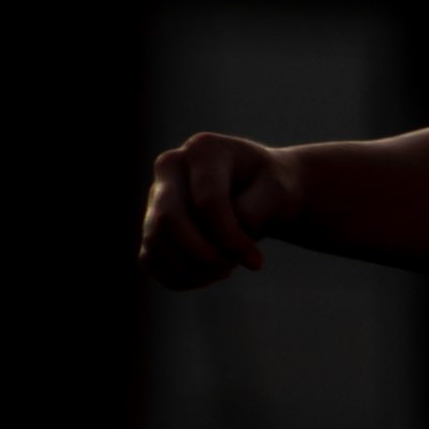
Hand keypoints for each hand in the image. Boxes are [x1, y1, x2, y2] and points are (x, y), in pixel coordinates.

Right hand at [138, 132, 303, 289]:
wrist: (262, 193)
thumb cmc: (272, 189)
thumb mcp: (278, 194)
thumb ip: (253, 213)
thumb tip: (221, 243)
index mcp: (204, 149)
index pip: (207, 201)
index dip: (230, 238)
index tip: (256, 262)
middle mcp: (171, 166)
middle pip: (169, 220)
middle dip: (203, 255)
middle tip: (232, 268)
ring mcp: (155, 195)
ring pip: (155, 243)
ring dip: (193, 270)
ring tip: (226, 267)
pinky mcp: (150, 225)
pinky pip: (150, 261)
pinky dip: (178, 278)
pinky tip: (208, 274)